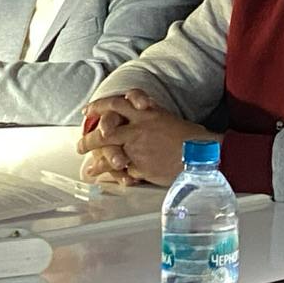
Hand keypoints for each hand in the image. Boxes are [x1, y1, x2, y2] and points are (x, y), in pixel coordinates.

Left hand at [77, 98, 210, 187]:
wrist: (202, 154)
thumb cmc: (191, 137)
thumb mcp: (169, 118)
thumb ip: (151, 114)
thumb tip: (139, 109)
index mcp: (146, 114)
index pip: (116, 104)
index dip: (99, 107)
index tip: (88, 111)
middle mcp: (138, 129)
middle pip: (105, 130)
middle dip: (89, 138)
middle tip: (80, 145)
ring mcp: (138, 149)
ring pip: (108, 152)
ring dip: (95, 159)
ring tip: (89, 167)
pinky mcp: (142, 167)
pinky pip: (121, 171)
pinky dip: (111, 175)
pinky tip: (104, 178)